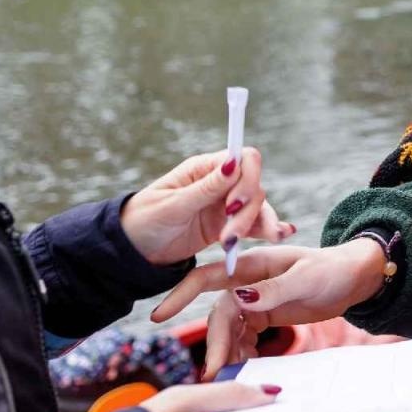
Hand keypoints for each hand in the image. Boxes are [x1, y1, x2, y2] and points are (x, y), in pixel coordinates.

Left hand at [120, 148, 293, 265]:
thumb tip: (234, 161)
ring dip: (256, 224)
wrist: (131, 253)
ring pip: (256, 206)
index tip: (234, 204)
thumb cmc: (143, 222)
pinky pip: (252, 224)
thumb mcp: (172, 205)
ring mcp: (224, 204)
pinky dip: (265, 229)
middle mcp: (219, 183)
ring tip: (242, 245)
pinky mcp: (226, 225)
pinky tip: (280, 235)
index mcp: (204, 169)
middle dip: (247, 212)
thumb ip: (206, 187)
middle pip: (253, 186)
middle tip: (228, 237)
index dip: (248, 178)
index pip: (243, 159)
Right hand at [152, 242, 389, 377]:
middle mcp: (248, 282)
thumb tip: (238, 297)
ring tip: (230, 375)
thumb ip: (274, 289)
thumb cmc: (333, 269)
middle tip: (214, 372)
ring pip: (229, 329)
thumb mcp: (307, 278)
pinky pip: (244, 336)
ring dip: (227, 352)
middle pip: (219, 314)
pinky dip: (241, 352)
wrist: (355, 277)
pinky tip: (246, 367)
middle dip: (214, 343)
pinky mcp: (265, 315)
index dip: (180, 294)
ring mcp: (256, 299)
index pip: (207, 277)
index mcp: (253, 265)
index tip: (159, 317)